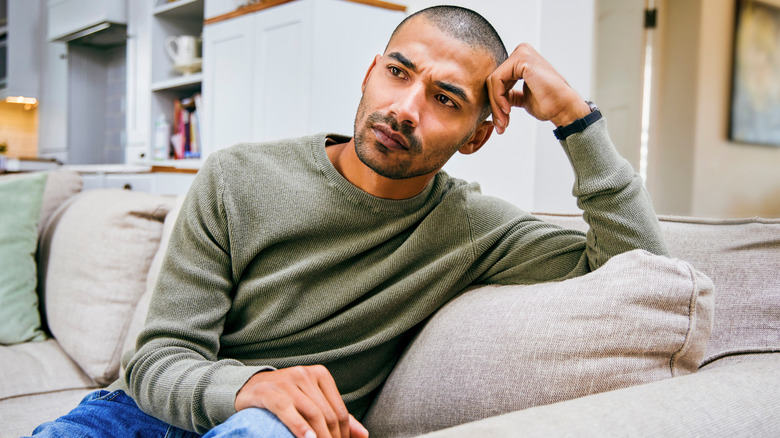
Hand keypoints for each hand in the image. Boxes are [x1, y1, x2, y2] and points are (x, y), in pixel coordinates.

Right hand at [235, 365, 369, 437]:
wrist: (249, 386)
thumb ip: (336, 415)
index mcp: (320, 375)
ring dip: (320, 437)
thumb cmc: (286, 396)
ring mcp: (287, 381)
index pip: (340, 412)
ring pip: (312, 414)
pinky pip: (287, 410)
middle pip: (328, 415)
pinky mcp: (269, 391)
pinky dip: (299, 427)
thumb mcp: (312, 401)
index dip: (344, 435)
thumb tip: (363, 434)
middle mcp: (305, 374)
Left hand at [486, 43, 590, 133]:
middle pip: (493, 80)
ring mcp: (521, 53)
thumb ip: (509, 94)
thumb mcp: (522, 97)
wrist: (563, 107)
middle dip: (495, 105)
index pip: (497, 80)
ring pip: (493, 81)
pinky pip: (497, 80)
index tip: (501, 120)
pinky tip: (508, 109)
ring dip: (496, 105)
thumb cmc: (548, 103)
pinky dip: (498, 98)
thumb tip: (494, 98)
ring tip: (504, 121)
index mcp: (521, 60)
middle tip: (500, 124)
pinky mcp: (521, 59)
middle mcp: (521, 52)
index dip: (496, 102)